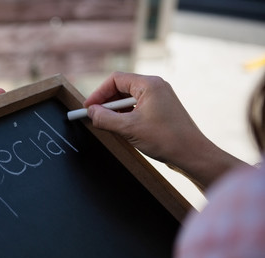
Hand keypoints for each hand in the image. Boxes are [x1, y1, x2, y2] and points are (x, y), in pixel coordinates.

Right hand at [84, 72, 247, 189]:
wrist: (192, 154)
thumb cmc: (166, 139)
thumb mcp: (128, 129)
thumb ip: (105, 119)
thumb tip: (91, 113)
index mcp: (149, 84)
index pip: (115, 79)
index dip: (99, 93)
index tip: (88, 108)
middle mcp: (155, 87)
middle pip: (121, 88)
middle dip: (106, 103)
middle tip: (95, 117)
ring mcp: (159, 98)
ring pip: (128, 99)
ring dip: (115, 111)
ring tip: (108, 125)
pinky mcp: (161, 110)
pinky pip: (137, 108)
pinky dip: (126, 116)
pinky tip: (122, 128)